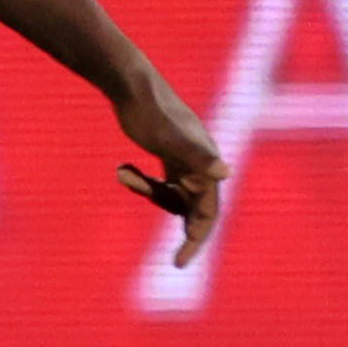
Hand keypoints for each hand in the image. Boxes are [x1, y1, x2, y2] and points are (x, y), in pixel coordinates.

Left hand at [111, 76, 227, 268]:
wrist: (130, 83)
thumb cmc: (148, 110)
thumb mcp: (168, 138)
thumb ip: (197, 156)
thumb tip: (225, 172)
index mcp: (205, 163)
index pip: (209, 211)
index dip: (199, 238)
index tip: (180, 263)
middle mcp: (199, 162)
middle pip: (197, 207)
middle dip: (186, 231)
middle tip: (177, 262)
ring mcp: (184, 158)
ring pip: (176, 195)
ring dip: (151, 193)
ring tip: (124, 173)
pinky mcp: (167, 152)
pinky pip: (163, 181)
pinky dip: (143, 183)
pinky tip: (122, 169)